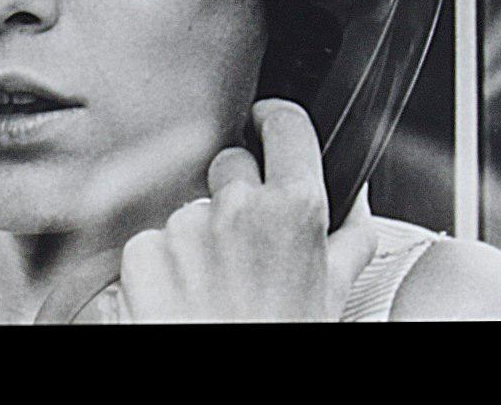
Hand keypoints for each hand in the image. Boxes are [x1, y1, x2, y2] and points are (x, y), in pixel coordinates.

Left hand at [118, 98, 376, 321]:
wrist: (229, 390)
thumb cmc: (282, 338)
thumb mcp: (330, 296)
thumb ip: (350, 239)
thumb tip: (359, 199)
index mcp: (294, 210)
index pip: (285, 126)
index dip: (275, 122)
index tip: (268, 125)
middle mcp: (237, 208)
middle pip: (230, 164)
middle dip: (236, 193)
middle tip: (246, 248)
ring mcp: (185, 227)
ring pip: (190, 208)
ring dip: (198, 237)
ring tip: (214, 290)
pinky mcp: (142, 252)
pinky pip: (151, 240)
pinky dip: (160, 266)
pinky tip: (181, 300)